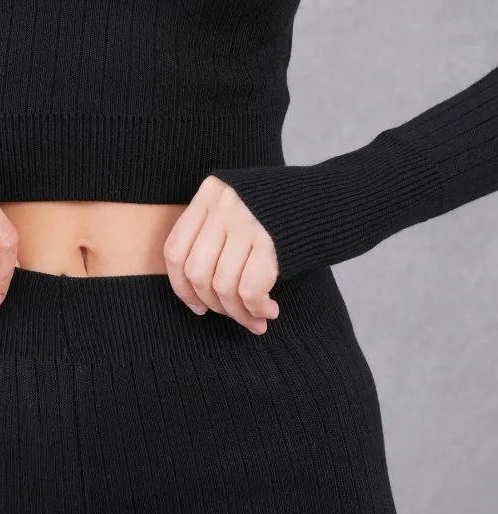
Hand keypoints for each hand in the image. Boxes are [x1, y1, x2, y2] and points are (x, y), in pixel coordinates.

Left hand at [163, 174, 279, 334]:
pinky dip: (256, 308)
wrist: (338, 198)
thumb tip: (194, 291)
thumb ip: (216, 234)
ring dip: (239, 313)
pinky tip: (269, 311)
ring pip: (223, 285)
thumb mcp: (243, 207)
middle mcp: (224, 204)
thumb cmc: (287, 212)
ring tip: (256, 320)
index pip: (175, 249)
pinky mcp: (271, 240)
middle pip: (197, 271)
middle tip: (233, 315)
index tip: (198, 307)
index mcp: (210, 193)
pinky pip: (250, 289)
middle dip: (213, 304)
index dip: (182, 286)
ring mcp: (247, 220)